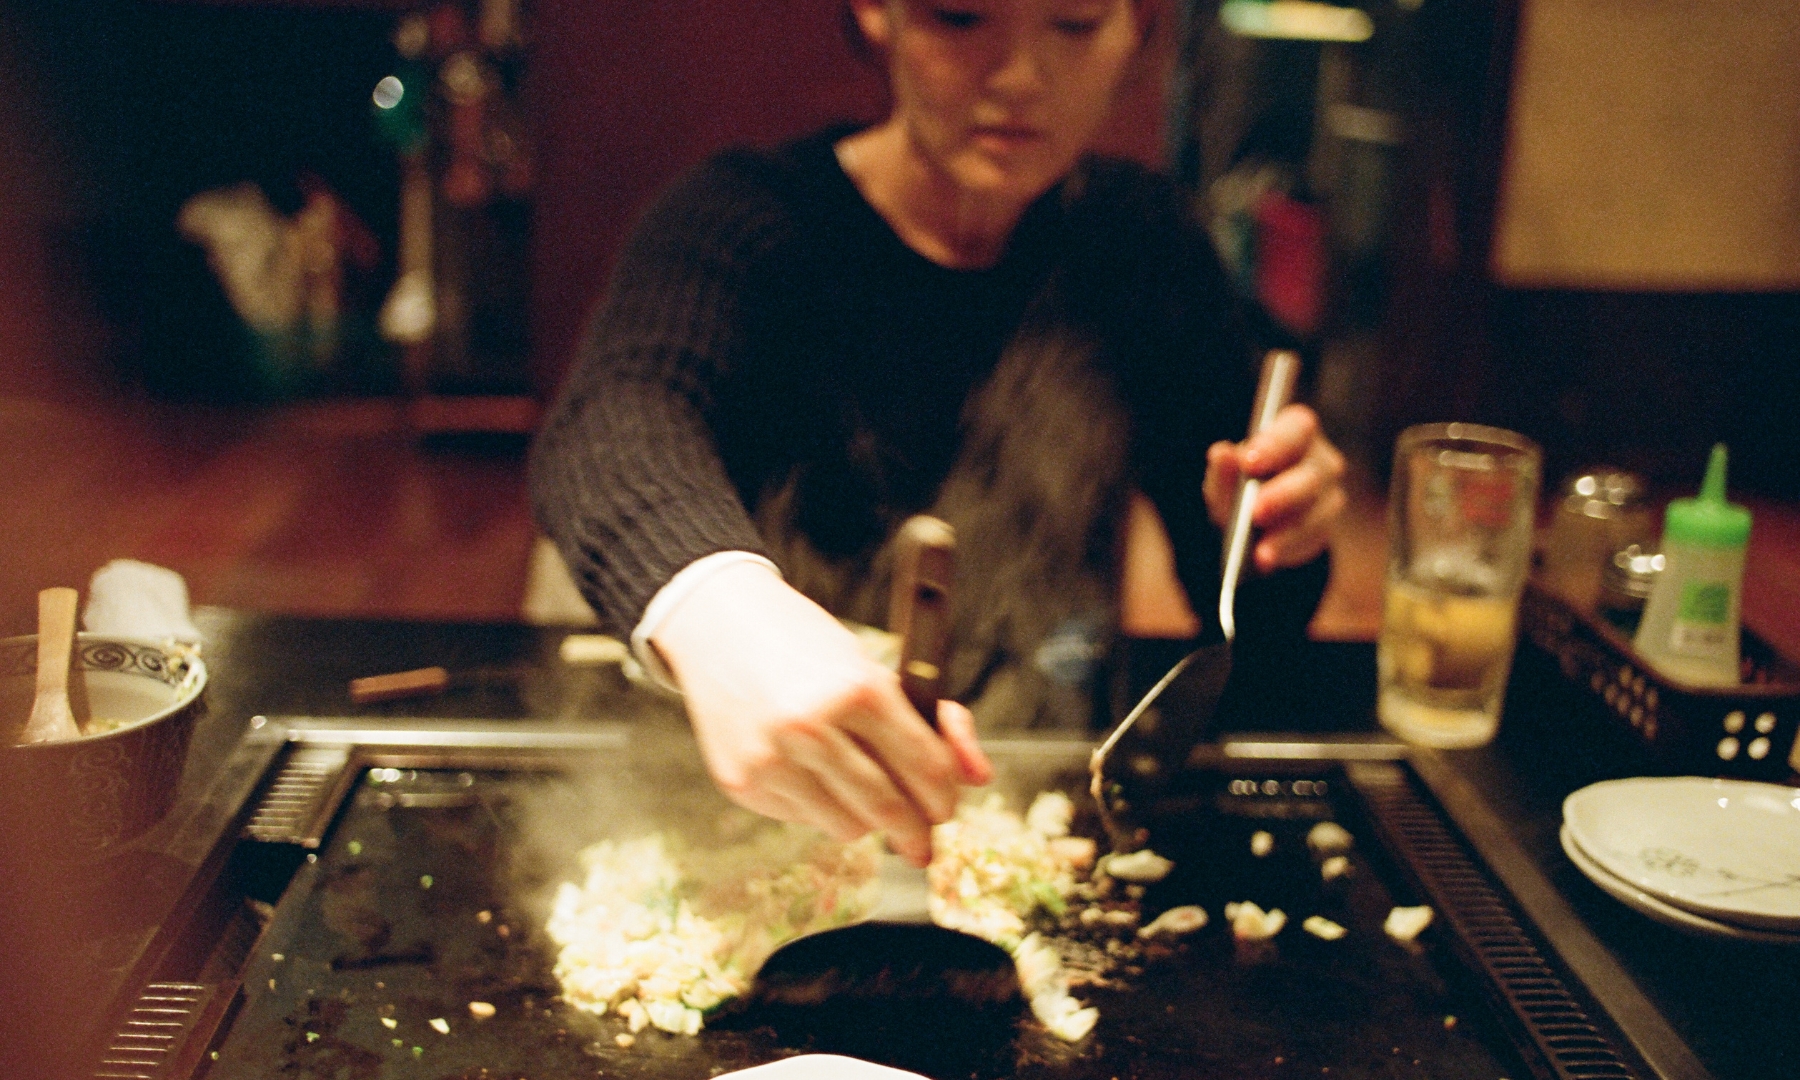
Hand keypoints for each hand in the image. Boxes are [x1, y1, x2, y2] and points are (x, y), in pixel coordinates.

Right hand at [650, 561, 991, 865]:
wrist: (718, 626)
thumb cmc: (806, 646)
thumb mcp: (873, 669)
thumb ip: (933, 722)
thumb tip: (979, 776)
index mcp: (856, 688)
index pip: (924, 766)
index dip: (944, 796)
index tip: (946, 808)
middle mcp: (810, 726)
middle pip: (886, 808)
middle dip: (914, 832)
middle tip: (921, 843)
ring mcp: (770, 759)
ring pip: (846, 827)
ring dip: (863, 819)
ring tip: (854, 787)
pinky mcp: (741, 781)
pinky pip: (801, 820)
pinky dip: (816, 807)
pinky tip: (805, 770)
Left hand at [1202, 403, 1346, 572]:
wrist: (1250, 521)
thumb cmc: (1238, 485)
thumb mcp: (1223, 478)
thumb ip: (1222, 467)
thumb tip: (1221, 453)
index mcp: (1295, 431)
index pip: (1296, 428)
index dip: (1275, 445)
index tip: (1249, 463)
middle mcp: (1320, 459)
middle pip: (1311, 474)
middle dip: (1283, 494)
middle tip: (1256, 512)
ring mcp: (1330, 493)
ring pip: (1317, 511)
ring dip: (1287, 532)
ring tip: (1260, 551)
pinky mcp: (1327, 525)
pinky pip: (1314, 538)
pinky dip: (1288, 549)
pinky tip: (1266, 558)